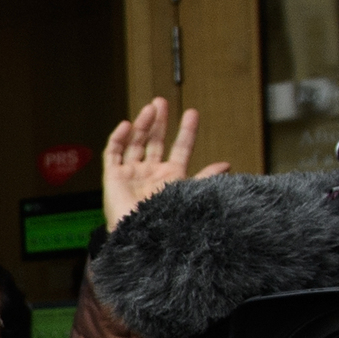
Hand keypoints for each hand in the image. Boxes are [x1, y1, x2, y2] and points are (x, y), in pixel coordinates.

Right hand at [101, 97, 232, 231]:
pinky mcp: (113, 177)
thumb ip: (204, 177)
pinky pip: (112, 154)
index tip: (192, 113)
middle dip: (159, 121)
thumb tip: (226, 165)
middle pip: (155, 141)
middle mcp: (150, 173)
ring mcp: (131, 174)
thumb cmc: (164, 219)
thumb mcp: (188, 194)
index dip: (186, 131)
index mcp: (170, 177)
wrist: (140, 235)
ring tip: (150, 108)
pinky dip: (117, 138)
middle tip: (162, 102)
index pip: (179, 148)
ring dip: (142, 124)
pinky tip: (126, 125)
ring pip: (135, 143)